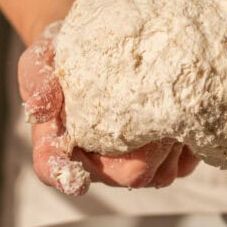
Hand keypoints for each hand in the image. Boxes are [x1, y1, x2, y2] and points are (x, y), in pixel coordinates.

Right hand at [18, 25, 198, 194]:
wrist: (100, 45)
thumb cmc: (64, 56)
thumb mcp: (42, 59)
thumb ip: (38, 81)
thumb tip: (39, 107)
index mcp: (59, 143)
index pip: (54, 168)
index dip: (65, 177)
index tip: (76, 182)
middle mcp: (97, 161)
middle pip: (126, 176)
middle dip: (146, 151)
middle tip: (156, 113)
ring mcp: (130, 163)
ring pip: (159, 175)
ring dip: (171, 146)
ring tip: (174, 107)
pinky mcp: (161, 158)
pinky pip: (181, 167)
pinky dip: (188, 147)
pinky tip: (188, 118)